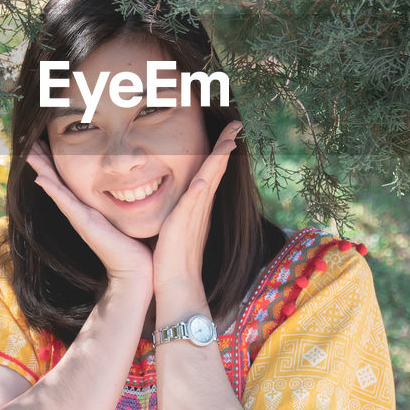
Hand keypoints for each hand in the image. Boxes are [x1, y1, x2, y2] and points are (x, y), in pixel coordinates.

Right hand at [25, 142, 153, 287]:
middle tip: (28, 141)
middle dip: (41, 159)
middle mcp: (79, 210)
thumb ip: (127, 200)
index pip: (67, 177)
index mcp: (88, 206)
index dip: (54, 160)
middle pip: (54, 179)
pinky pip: (64, 201)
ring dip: (41, 168)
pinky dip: (52, 188)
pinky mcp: (83, 223)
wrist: (135, 270)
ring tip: (28, 152)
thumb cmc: (136, 244)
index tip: (43, 142)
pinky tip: (40, 177)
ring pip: (55, 187)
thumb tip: (136, 185)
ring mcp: (78, 217)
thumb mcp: (127, 215)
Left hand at [152, 121, 241, 294]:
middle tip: (236, 124)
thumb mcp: (176, 226)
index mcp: (199, 205)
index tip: (229, 131)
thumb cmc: (172, 258)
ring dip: (218, 160)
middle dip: (226, 145)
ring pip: (209, 181)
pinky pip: (192, 204)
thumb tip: (182, 196)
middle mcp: (200, 207)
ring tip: (229, 139)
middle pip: (216, 170)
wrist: (176, 285)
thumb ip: (181, 209)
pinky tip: (202, 177)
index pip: (211, 172)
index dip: (220, 151)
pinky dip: (199, 189)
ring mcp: (194, 216)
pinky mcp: (182, 226)